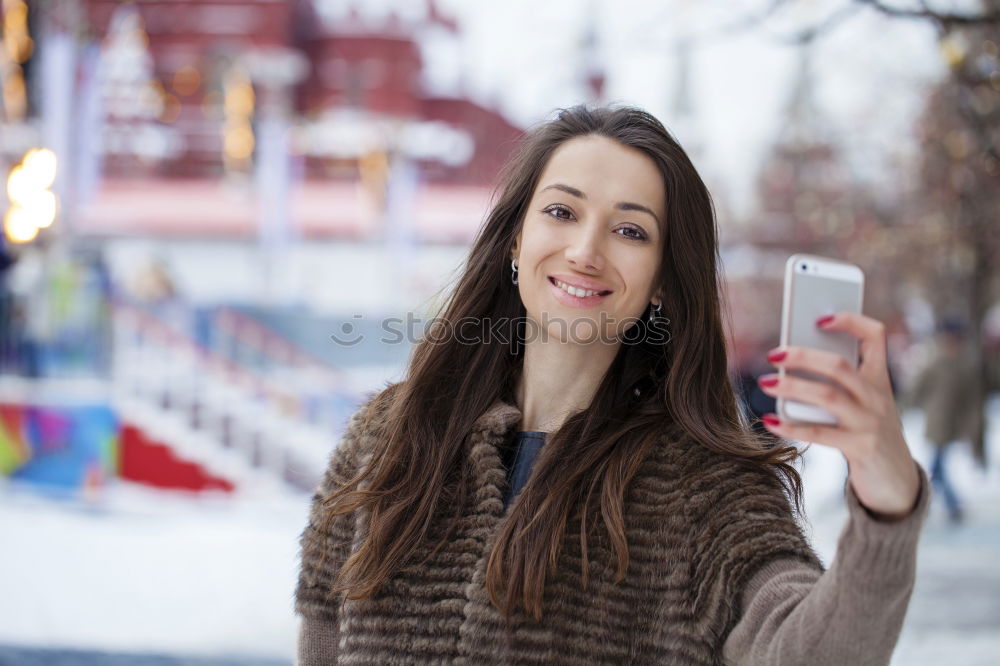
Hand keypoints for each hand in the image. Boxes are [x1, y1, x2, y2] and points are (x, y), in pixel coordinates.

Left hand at [756, 312, 919, 519]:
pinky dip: (792, 426)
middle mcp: (877, 397)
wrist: (896, 480)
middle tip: (774, 354)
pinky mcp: (861, 448)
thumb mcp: (860, 404)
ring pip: (829, 395)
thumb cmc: (866, 432)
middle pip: (840, 365)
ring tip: (766, 381)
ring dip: (793, 386)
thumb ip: (835, 384)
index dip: (851, 321)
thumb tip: (788, 363)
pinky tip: (770, 420)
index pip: (875, 336)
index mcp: (878, 378)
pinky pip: (821, 433)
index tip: (820, 318)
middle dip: (804, 356)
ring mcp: (871, 423)